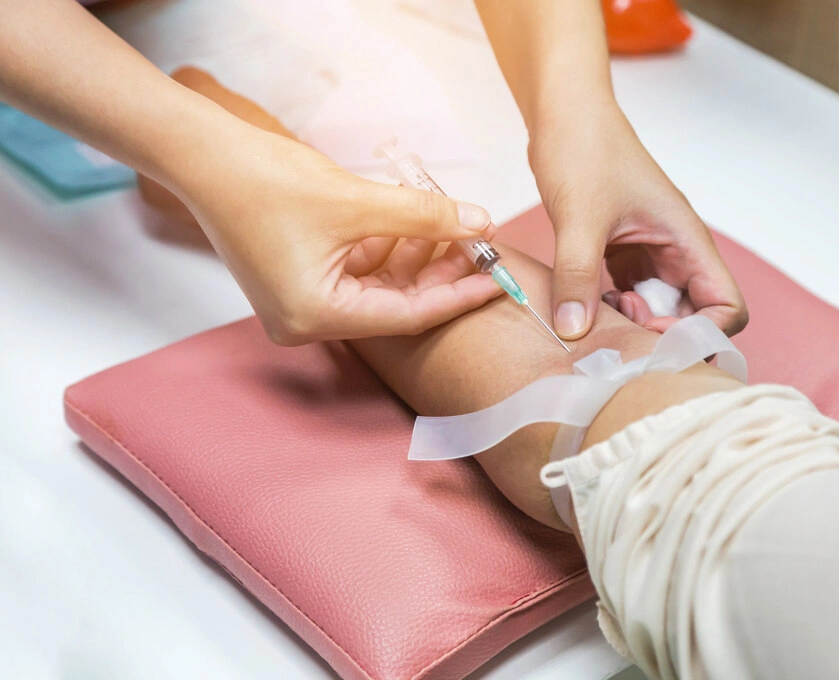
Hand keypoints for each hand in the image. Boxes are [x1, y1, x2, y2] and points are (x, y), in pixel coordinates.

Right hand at [174, 127, 500, 343]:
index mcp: (315, 317)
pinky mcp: (298, 280)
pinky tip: (416, 221)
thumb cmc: (265, 180)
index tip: (496, 278)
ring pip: (378, 286)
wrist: (205, 155)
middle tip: (481, 246)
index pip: (406, 316)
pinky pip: (357, 271)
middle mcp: (306, 322)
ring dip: (414, 255)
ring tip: (455, 224)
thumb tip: (480, 223)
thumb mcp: (357, 201)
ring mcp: (300, 304)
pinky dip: (386, 248)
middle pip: (394, 304)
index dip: (457, 294)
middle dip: (438, 272)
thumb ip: (425, 217)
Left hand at [529, 102, 746, 338]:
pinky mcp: (623, 254)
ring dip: (634, 325)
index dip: (699, 333)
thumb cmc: (584, 149)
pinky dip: (612, 310)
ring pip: (660, 310)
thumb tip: (574, 331)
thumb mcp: (579, 216)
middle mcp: (675, 252)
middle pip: (694, 317)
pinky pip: (631, 297)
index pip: (726, 307)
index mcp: (686, 240)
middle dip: (661, 335)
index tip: (652, 333)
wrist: (563, 115)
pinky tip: (584, 305)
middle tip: (617, 330)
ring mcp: (650, 254)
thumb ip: (577, 275)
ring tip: (597, 314)